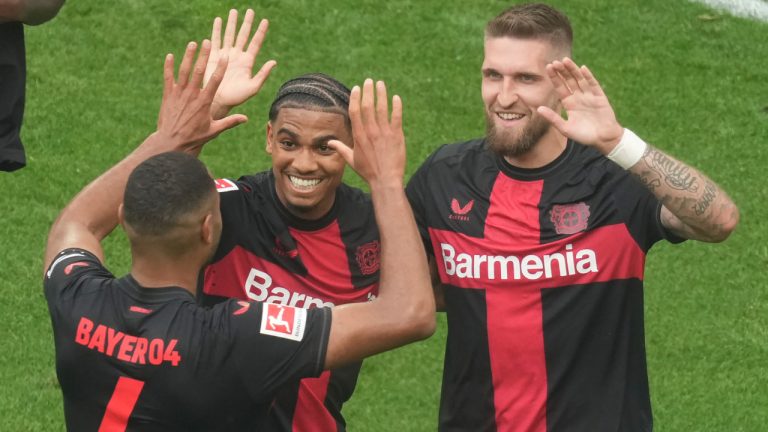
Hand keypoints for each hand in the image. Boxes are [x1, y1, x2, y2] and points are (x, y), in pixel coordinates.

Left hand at [155, 40, 247, 155]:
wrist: (172, 142)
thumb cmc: (194, 138)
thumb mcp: (214, 130)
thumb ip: (230, 122)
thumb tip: (245, 118)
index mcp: (204, 102)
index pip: (215, 81)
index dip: (220, 68)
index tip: (225, 57)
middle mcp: (192, 95)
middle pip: (199, 71)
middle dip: (204, 55)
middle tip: (207, 42)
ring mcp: (179, 94)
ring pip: (184, 71)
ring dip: (188, 56)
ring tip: (193, 43)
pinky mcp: (168, 95)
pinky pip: (168, 78)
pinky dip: (168, 66)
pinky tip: (170, 55)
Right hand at [204, 9, 275, 118]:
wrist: (218, 100)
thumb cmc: (236, 97)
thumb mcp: (253, 87)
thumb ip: (263, 75)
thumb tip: (274, 62)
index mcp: (247, 62)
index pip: (255, 43)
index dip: (260, 32)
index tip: (265, 20)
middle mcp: (237, 56)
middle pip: (243, 35)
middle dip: (246, 23)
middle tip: (250, 11)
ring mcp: (225, 54)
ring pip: (229, 35)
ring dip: (231, 23)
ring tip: (234, 11)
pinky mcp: (213, 56)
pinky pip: (215, 40)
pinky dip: (217, 30)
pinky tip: (218, 20)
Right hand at [327, 79, 404, 189]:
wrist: (385, 180)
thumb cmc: (368, 172)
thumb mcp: (351, 160)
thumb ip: (340, 149)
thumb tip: (329, 143)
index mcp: (359, 136)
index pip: (355, 112)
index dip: (355, 98)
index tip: (356, 88)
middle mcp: (370, 132)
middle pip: (368, 106)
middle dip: (368, 91)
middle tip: (369, 80)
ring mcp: (384, 133)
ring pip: (382, 108)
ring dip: (381, 94)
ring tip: (381, 84)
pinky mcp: (397, 136)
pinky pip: (397, 117)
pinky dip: (396, 106)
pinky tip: (396, 98)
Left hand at [537, 57, 623, 153]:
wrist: (603, 139)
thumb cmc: (584, 135)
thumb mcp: (565, 128)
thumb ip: (553, 118)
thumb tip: (538, 109)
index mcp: (569, 103)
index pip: (560, 87)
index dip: (555, 77)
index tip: (548, 67)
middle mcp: (578, 97)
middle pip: (569, 81)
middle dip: (562, 71)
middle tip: (554, 62)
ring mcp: (589, 96)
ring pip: (580, 80)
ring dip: (573, 70)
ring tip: (565, 61)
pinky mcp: (600, 97)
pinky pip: (593, 85)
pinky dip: (588, 77)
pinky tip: (582, 69)